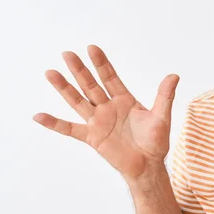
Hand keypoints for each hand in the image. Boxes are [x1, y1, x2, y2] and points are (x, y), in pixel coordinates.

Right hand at [33, 45, 179, 180]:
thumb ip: (164, 96)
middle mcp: (109, 108)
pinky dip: (54, 124)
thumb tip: (174, 76)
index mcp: (125, 100)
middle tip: (68, 54)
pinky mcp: (92, 137)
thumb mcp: (161, 117)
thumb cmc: (156, 141)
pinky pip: (70, 129)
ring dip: (64, 88)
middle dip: (80, 70)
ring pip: (78, 101)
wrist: (148, 165)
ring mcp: (98, 121)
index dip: (102, 64)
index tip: (92, 48)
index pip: (110, 78)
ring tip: (51, 73)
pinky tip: (39, 116)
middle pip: (91, 85)